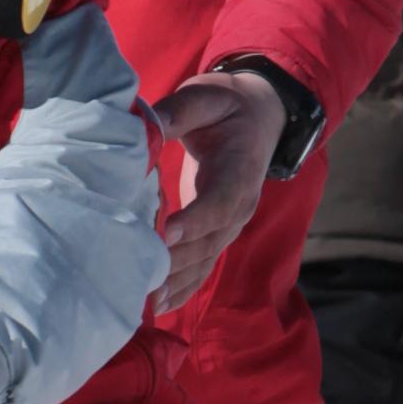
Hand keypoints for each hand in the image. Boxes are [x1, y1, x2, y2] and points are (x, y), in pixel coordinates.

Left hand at [151, 67, 286, 307]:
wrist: (258, 120)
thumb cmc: (226, 106)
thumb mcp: (206, 96)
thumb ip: (179, 111)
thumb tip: (146, 123)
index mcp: (239, 170)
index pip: (221, 200)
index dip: (196, 219)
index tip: (166, 233)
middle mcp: (240, 206)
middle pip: (210, 240)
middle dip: (178, 261)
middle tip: (144, 278)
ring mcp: (230, 225)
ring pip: (205, 260)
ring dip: (178, 282)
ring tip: (147, 302)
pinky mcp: (217, 235)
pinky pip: (203, 267)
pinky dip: (183, 288)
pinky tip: (159, 306)